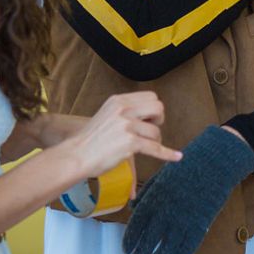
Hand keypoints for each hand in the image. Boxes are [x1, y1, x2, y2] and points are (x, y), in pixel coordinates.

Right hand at [62, 92, 178, 177]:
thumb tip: (150, 115)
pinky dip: (167, 154)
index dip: (153, 109)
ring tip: (142, 147)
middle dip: (159, 120)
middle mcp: (123, 109)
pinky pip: (156, 148)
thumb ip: (126, 112)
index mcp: (119, 100)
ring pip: (156, 131)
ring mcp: (127, 125)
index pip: (151, 96)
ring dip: (154, 141)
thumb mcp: (108, 115)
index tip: (148, 120)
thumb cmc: (91, 140)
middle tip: (150, 131)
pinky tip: (176, 156)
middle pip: (158, 107)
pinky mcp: (130, 142)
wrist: (76, 155)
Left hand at [121, 125, 253, 253]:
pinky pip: (185, 252)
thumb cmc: (185, 170)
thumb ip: (145, 195)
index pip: (135, 228)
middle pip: (146, 245)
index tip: (127, 251)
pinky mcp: (198, 227)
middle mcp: (163, 214)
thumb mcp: (160, 179)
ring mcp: (181, 222)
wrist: (212, 165)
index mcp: (152, 201)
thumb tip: (133, 209)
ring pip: (164, 253)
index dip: (129, 243)